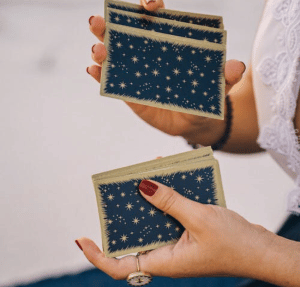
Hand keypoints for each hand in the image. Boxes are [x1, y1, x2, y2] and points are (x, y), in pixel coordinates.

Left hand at [75, 180, 271, 279]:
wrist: (262, 249)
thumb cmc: (235, 243)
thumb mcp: (199, 219)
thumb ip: (169, 202)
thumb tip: (142, 186)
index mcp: (164, 261)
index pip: (120, 267)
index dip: (98, 255)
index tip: (82, 239)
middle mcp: (167, 253)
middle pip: (134, 237)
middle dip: (124, 215)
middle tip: (118, 192)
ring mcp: (177, 243)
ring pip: (153, 221)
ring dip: (148, 200)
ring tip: (144, 175)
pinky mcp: (188, 232)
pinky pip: (170, 214)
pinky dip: (167, 197)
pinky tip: (169, 177)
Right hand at [87, 1, 246, 145]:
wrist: (192, 122)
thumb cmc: (203, 98)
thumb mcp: (217, 87)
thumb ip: (226, 77)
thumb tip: (235, 67)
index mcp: (168, 46)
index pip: (155, 20)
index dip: (149, 8)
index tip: (148, 6)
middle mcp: (148, 55)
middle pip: (126, 33)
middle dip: (111, 24)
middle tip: (99, 21)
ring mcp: (136, 73)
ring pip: (113, 55)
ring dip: (101, 48)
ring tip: (98, 50)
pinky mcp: (129, 92)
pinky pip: (111, 80)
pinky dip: (100, 74)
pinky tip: (93, 71)